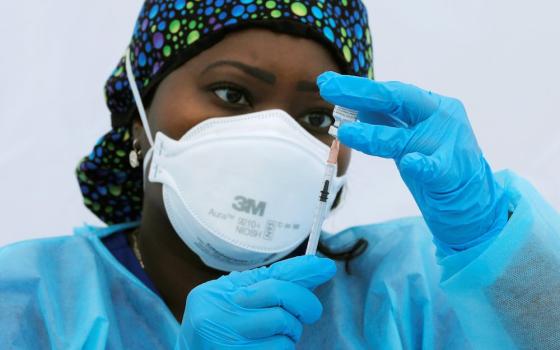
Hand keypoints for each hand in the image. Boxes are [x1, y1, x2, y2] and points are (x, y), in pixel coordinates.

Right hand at [176, 255, 335, 349]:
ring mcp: (228, 344)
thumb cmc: (215, 327)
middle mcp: (219, 317)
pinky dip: (280, 349)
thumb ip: (262, 286)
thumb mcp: (229, 299)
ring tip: (273, 335)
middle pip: (281, 299)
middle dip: (303, 304)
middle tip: (307, 312)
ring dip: (289, 334)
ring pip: (285, 331)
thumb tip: (308, 272)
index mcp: (218, 294)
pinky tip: (266, 346)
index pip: (268, 276)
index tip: (325, 266)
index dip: (302, 271)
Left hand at [317, 71, 508, 249]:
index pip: (390, 92)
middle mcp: (440, 117)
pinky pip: (435, 168)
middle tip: (328, 88)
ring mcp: (448, 144)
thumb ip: (388, 123)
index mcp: (431, 106)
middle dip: (361, 93)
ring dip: (373, 134)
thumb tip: (355, 108)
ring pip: (404, 137)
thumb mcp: (409, 138)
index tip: (327, 83)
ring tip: (347, 131)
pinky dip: (422, 165)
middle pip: (398, 99)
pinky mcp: (453, 172)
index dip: (358, 88)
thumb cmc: (438, 166)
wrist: (474, 200)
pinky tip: (411, 163)